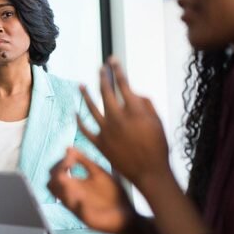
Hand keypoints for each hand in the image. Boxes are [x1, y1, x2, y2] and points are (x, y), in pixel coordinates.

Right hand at [48, 147, 136, 233]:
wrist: (127, 214)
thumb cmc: (112, 194)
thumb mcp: (98, 173)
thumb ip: (83, 161)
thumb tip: (68, 148)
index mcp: (74, 184)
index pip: (54, 174)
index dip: (59, 163)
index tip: (70, 157)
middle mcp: (72, 195)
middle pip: (51, 185)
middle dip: (57, 172)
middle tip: (70, 165)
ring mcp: (77, 207)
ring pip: (59, 196)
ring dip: (63, 186)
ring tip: (73, 178)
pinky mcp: (87, 218)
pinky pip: (78, 210)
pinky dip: (80, 203)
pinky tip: (85, 199)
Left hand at [79, 57, 170, 188]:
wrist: (150, 172)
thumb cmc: (158, 146)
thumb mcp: (158, 121)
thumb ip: (145, 103)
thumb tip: (133, 93)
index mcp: (134, 109)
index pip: (123, 83)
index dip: (117, 70)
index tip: (112, 60)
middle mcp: (117, 117)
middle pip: (106, 92)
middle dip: (102, 77)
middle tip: (100, 69)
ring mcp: (106, 130)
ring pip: (91, 108)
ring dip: (85, 95)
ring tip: (81, 85)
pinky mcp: (100, 143)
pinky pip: (85, 130)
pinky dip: (79, 121)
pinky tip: (75, 113)